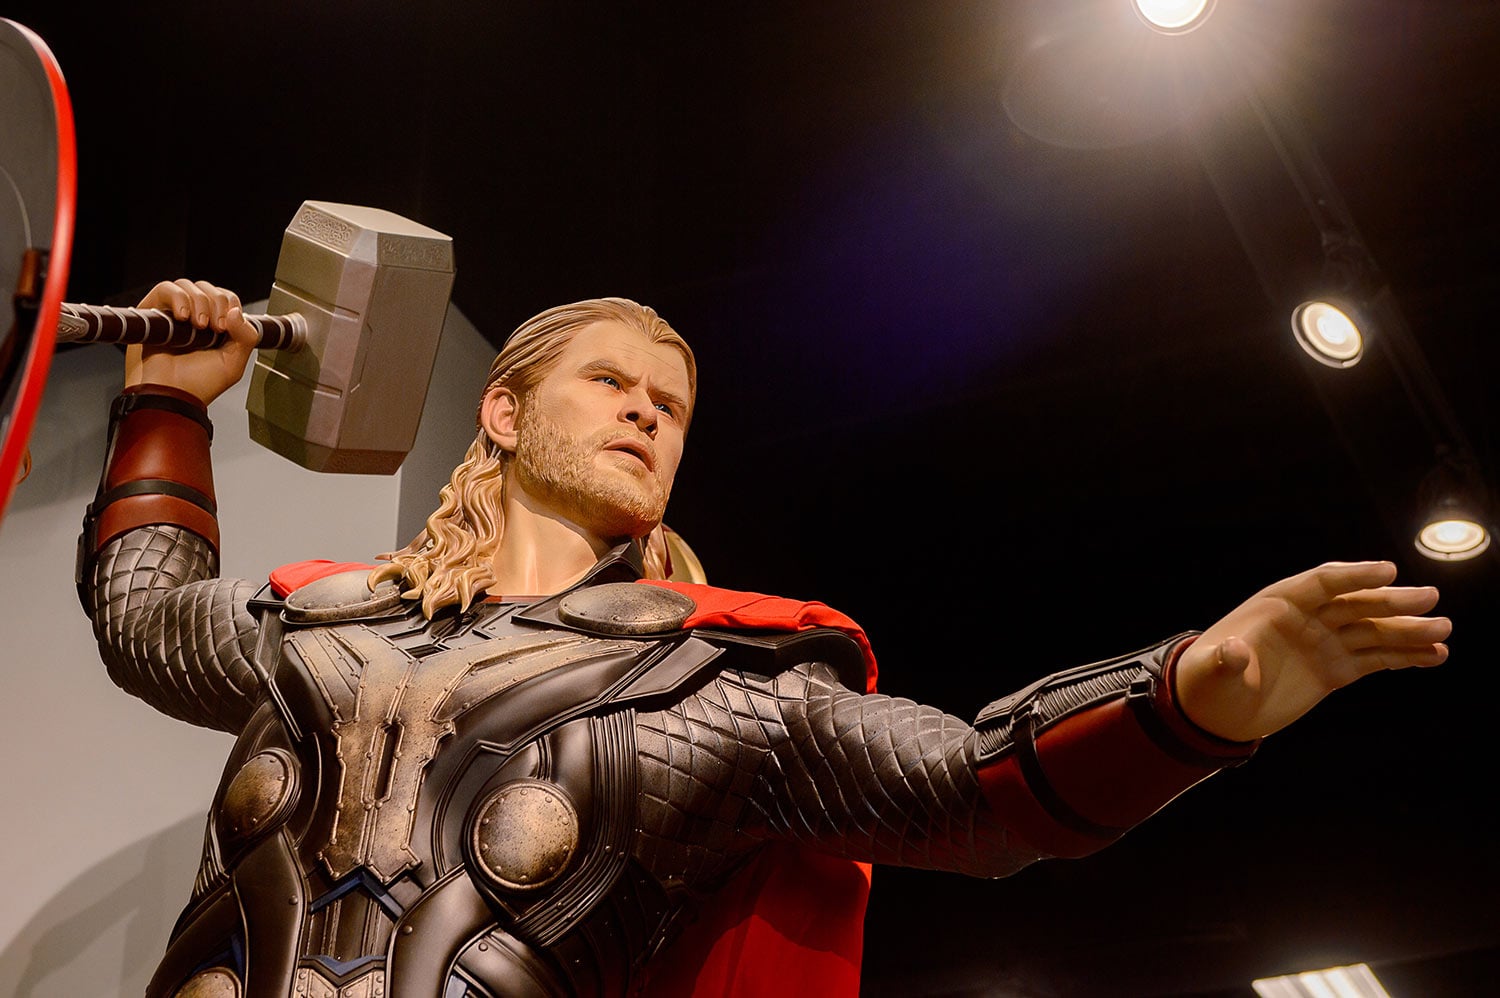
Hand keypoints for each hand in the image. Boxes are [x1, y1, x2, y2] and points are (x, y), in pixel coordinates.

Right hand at [124, 279, 258, 404]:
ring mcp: (173, 314)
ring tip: (198, 326)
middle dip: (216, 304)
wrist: (171, 395)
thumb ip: (246, 337)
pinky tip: (183, 316)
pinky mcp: (153, 313)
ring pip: (188, 285)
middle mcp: (194, 317)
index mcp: (215, 327)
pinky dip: (178, 297)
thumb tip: (236, 310)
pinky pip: (165, 289)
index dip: (229, 305)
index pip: (226, 298)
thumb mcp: (233, 363)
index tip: (226, 327)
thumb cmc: (199, 385)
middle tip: (215, 328)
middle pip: (208, 289)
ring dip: (199, 302)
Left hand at [1173, 561, 1449, 741]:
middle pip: (1355, 603)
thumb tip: (1234, 652)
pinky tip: (1435, 656)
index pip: (1322, 582)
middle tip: (1430, 599)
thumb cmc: (1207, 682)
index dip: (1354, 575)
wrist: (1215, 710)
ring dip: (1408, 630)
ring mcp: (1324, 642)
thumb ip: (1226, 660)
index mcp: (1277, 604)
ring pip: (1373, 631)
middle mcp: (1306, 618)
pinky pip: (1376, 658)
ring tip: (1443, 632)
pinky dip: (1405, 657)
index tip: (1388, 571)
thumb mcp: (1213, 671)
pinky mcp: (1336, 669)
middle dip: (1392, 601)